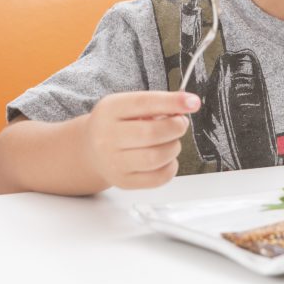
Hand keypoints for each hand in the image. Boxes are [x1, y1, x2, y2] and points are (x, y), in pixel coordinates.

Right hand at [80, 91, 200, 189]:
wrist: (91, 150)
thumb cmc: (117, 124)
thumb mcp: (128, 105)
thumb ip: (156, 103)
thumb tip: (187, 104)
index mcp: (110, 110)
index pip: (145, 103)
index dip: (172, 102)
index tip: (193, 102)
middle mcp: (107, 136)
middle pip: (152, 133)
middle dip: (175, 127)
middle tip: (180, 123)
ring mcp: (114, 162)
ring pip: (156, 157)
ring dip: (173, 147)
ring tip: (170, 141)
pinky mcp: (124, 181)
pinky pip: (158, 178)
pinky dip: (170, 166)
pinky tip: (166, 158)